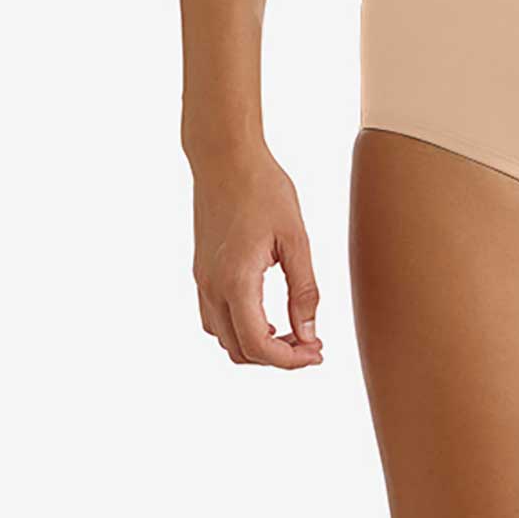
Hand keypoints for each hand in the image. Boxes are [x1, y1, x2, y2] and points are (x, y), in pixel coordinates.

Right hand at [191, 147, 322, 368]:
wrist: (225, 157)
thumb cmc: (264, 189)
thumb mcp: (295, 238)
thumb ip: (304, 289)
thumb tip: (310, 333)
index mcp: (237, 281)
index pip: (259, 346)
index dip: (290, 360)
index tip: (317, 353)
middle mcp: (213, 287)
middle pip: (239, 350)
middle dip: (277, 357)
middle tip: (312, 345)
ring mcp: (203, 280)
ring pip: (224, 338)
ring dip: (257, 346)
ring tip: (293, 333)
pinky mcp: (201, 270)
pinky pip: (215, 317)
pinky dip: (240, 328)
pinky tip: (267, 316)